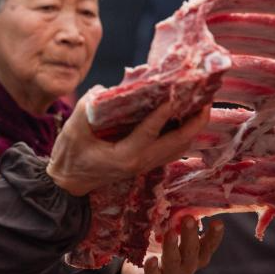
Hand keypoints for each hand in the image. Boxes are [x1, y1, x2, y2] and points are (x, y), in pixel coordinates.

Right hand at [46, 101, 210, 196]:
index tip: (175, 96)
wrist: (69, 183)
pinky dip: (183, 133)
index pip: (149, 133)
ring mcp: (146, 164)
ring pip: (179, 147)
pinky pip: (173, 149)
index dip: (162, 114)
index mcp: (124, 156)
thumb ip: (88, 108)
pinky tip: (185, 117)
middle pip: (177, 143)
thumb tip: (106, 90)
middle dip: (194, 121)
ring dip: (192, 127)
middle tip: (205, 98)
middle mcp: (141, 162)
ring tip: (200, 104)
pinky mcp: (146, 162)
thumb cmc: (70, 156)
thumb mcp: (73, 130)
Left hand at [121, 216, 224, 273]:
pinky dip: (152, 269)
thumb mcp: (175, 234)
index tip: (218, 222)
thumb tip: (184, 192)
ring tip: (170, 233)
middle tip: (189, 218)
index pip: (208, 245)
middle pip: (191, 251)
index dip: (214, 236)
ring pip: (173, 262)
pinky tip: (151, 260)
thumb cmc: (164, 247)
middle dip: (190, 235)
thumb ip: (182, 221)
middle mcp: (187, 266)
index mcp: (196, 254)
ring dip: (172, 247)